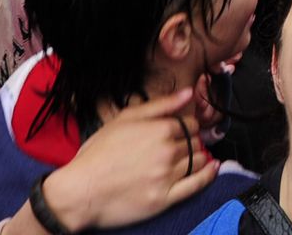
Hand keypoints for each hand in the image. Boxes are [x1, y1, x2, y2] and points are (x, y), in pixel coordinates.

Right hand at [36, 88, 217, 232]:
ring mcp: (167, 176)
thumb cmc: (98, 154)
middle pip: (195, 142)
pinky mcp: (165, 199)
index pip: (190, 124)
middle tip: (182, 146)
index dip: (186, 127)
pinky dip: (208, 175)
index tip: (181, 132)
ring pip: (198, 161)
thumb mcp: (125, 119)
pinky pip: (196, 185)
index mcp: (160, 129)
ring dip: (198, 157)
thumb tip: (189, 93)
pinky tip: (212, 168)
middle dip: (191, 142)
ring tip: (190, 157)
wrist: (79, 191)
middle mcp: (168, 151)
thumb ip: (161, 105)